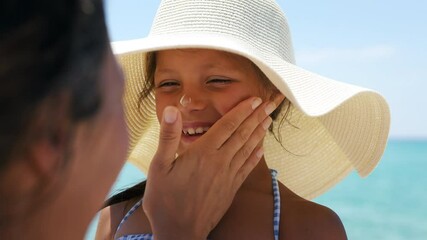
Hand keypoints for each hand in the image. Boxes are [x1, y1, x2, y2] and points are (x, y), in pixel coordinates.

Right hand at [143, 97, 277, 239]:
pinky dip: (256, 155)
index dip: (242, 110)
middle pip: (243, 134)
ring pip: (248, 148)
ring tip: (269, 120)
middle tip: (272, 103)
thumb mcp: (158, 166)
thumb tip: (173, 109)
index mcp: (203, 153)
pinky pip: (247, 167)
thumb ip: (168, 136)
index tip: (255, 99)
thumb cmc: (164, 200)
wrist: (179, 232)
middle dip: (257, 116)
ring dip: (260, 132)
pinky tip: (262, 148)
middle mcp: (220, 161)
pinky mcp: (231, 188)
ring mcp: (228, 176)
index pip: (227, 125)